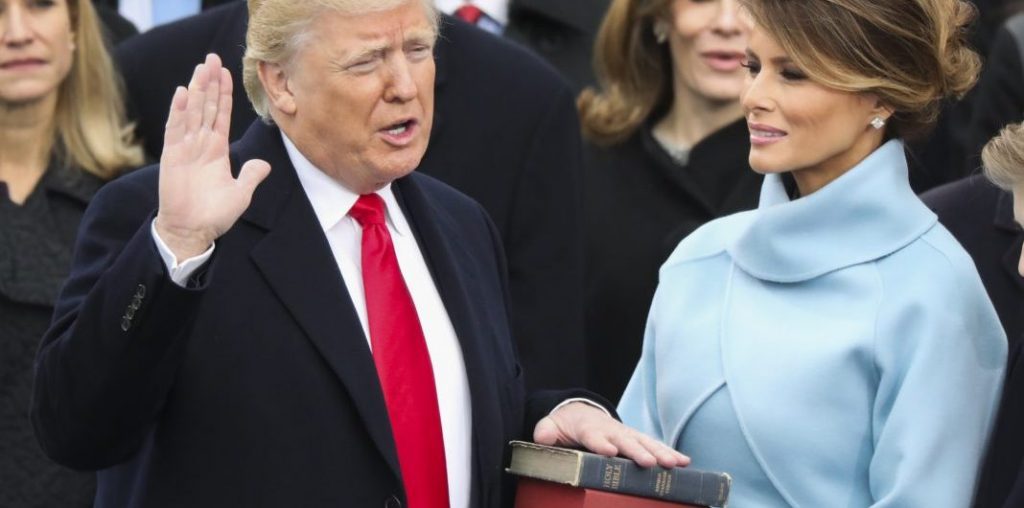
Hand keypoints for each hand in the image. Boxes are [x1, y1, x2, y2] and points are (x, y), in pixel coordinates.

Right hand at [155, 53, 270, 259]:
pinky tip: (182, 93)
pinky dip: (179, 111)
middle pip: (206, 106)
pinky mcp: (172, 156)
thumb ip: (251, 176)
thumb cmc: (214, 214)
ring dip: (197, 89)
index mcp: (217, 150)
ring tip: (201, 67)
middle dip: (210, 82)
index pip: (221, 115)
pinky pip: (176, 129)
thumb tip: (264, 165)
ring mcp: (186, 148)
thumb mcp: (240, 193)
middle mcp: (201, 144)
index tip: (225, 72)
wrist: (192, 231)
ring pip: (192, 112)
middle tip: (212, 57)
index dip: (223, 93)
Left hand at [533, 402, 689, 468]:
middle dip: (637, 451)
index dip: (600, 443)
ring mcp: (626, 434)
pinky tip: (685, 462)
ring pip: (645, 442)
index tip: (609, 451)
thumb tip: (542, 437)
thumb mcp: (551, 426)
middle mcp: (611, 429)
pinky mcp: (637, 439)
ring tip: (674, 464)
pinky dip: (669, 452)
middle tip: (648, 463)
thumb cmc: (565, 425)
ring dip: (660, 453)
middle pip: (625, 440)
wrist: (580, 413)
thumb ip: (546, 431)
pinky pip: (654, 445)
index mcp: (588, 427)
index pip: (593, 435)